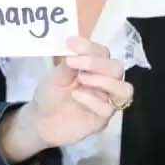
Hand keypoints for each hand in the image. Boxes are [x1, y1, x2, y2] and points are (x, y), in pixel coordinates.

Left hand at [0, 37, 132, 162]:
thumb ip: (68, 65)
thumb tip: (75, 49)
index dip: (89, 46)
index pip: (103, 53)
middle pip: (116, 68)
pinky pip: (108, 109)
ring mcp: (105, 102)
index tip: (70, 43)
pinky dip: (92, 100)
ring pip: (124, 90)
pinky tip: (76, 96)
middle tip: (72, 62)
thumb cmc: (51, 96)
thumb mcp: (55, 76)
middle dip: (96, 63)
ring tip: (81, 79)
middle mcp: (105, 83)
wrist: (41, 122)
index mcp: (95, 69)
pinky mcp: (101, 120)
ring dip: (104, 81)